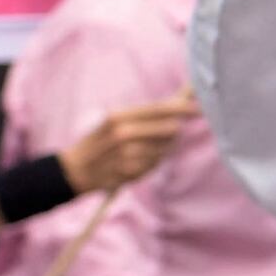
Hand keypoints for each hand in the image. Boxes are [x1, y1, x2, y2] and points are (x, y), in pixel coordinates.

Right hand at [63, 98, 199, 196]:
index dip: (183, 108)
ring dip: (162, 149)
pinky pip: (155, 164)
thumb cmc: (100, 141)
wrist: (75, 169)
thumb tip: (179, 104)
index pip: (159, 108)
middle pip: (169, 128)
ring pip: (165, 148)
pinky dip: (151, 162)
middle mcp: (123, 133)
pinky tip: (135, 161)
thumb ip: (145, 115)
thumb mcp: (114, 121)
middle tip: (170, 130)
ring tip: (141, 149)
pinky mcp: (130, 171)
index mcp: (118, 116)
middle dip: (175, 129)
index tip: (200, 109)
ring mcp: (127, 154)